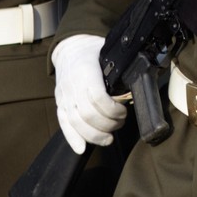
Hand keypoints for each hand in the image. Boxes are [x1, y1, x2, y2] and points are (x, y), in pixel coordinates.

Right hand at [52, 34, 127, 154]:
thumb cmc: (95, 52)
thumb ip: (120, 70)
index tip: (124, 111)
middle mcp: (72, 85)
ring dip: (95, 135)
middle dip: (107, 125)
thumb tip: (137, 85)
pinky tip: (81, 148)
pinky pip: (63, 123)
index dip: (113, 110)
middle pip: (87, 115)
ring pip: (76, 122)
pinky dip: (72, 138)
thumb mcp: (110, 54)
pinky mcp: (59, 104)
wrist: (70, 47)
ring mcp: (63, 96)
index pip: (98, 98)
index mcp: (86, 71)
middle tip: (120, 123)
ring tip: (108, 138)